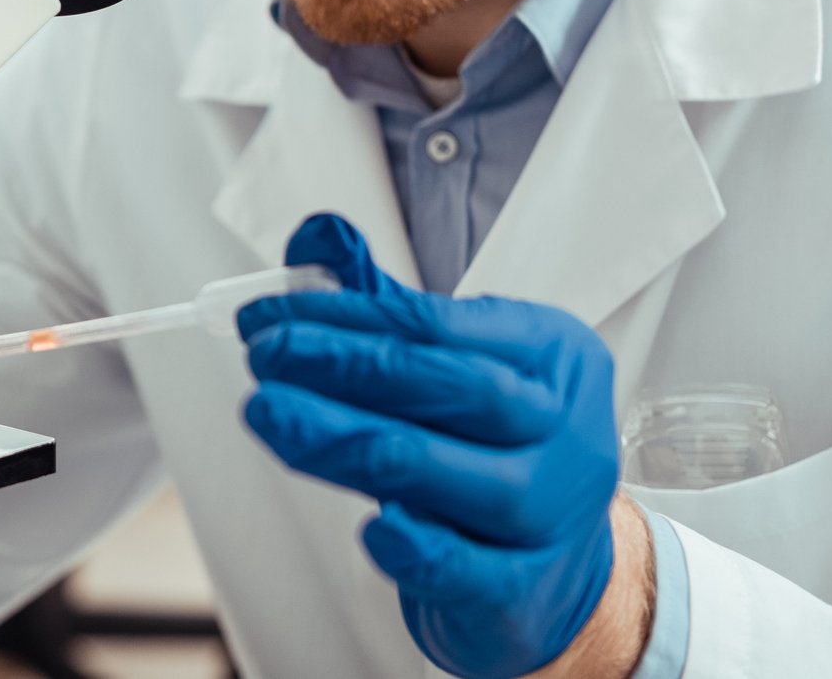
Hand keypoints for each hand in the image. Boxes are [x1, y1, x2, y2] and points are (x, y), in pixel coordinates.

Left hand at [237, 214, 625, 678]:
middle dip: (350, 368)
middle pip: (462, 392)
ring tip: (272, 415)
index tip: (267, 316)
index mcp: (552, 356)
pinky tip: (370, 530)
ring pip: (463, 478)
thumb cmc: (491, 448)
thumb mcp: (448, 365)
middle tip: (264, 356)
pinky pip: (478, 572)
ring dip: (354, 444)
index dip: (347, 317)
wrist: (558, 569)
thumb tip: (315, 237)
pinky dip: (422, 551)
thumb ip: (380, 305)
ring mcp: (556, 517)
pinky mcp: (530, 594)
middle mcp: (568, 433)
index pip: (443, 326)